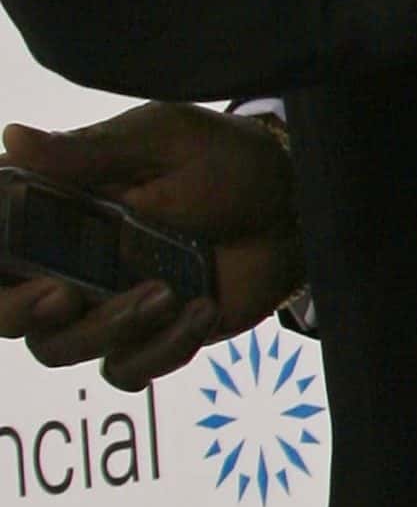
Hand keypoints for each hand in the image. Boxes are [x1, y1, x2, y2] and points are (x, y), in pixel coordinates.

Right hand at [0, 105, 303, 390]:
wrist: (297, 204)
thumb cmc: (227, 159)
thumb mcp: (163, 141)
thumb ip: (89, 152)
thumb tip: (11, 136)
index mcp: (58, 207)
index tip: (3, 261)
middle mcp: (69, 259)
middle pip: (7, 311)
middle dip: (20, 311)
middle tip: (65, 295)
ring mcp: (106, 301)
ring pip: (59, 348)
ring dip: (108, 328)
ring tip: (167, 292)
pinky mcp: (149, 335)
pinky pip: (126, 370)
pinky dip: (161, 350)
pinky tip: (202, 310)